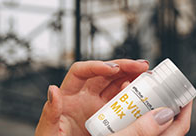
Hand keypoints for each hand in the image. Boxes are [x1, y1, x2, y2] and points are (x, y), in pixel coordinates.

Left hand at [34, 59, 188, 134]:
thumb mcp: (49, 131)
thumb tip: (52, 90)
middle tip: (141, 66)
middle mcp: (83, 99)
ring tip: (147, 76)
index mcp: (67, 97)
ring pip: (116, 87)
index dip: (97, 66)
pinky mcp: (108, 121)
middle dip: (122, 66)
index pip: (81, 72)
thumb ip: (51, 112)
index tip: (113, 68)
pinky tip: (144, 97)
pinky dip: (133, 99)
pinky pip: (122, 105)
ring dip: (131, 78)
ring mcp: (97, 109)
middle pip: (103, 75)